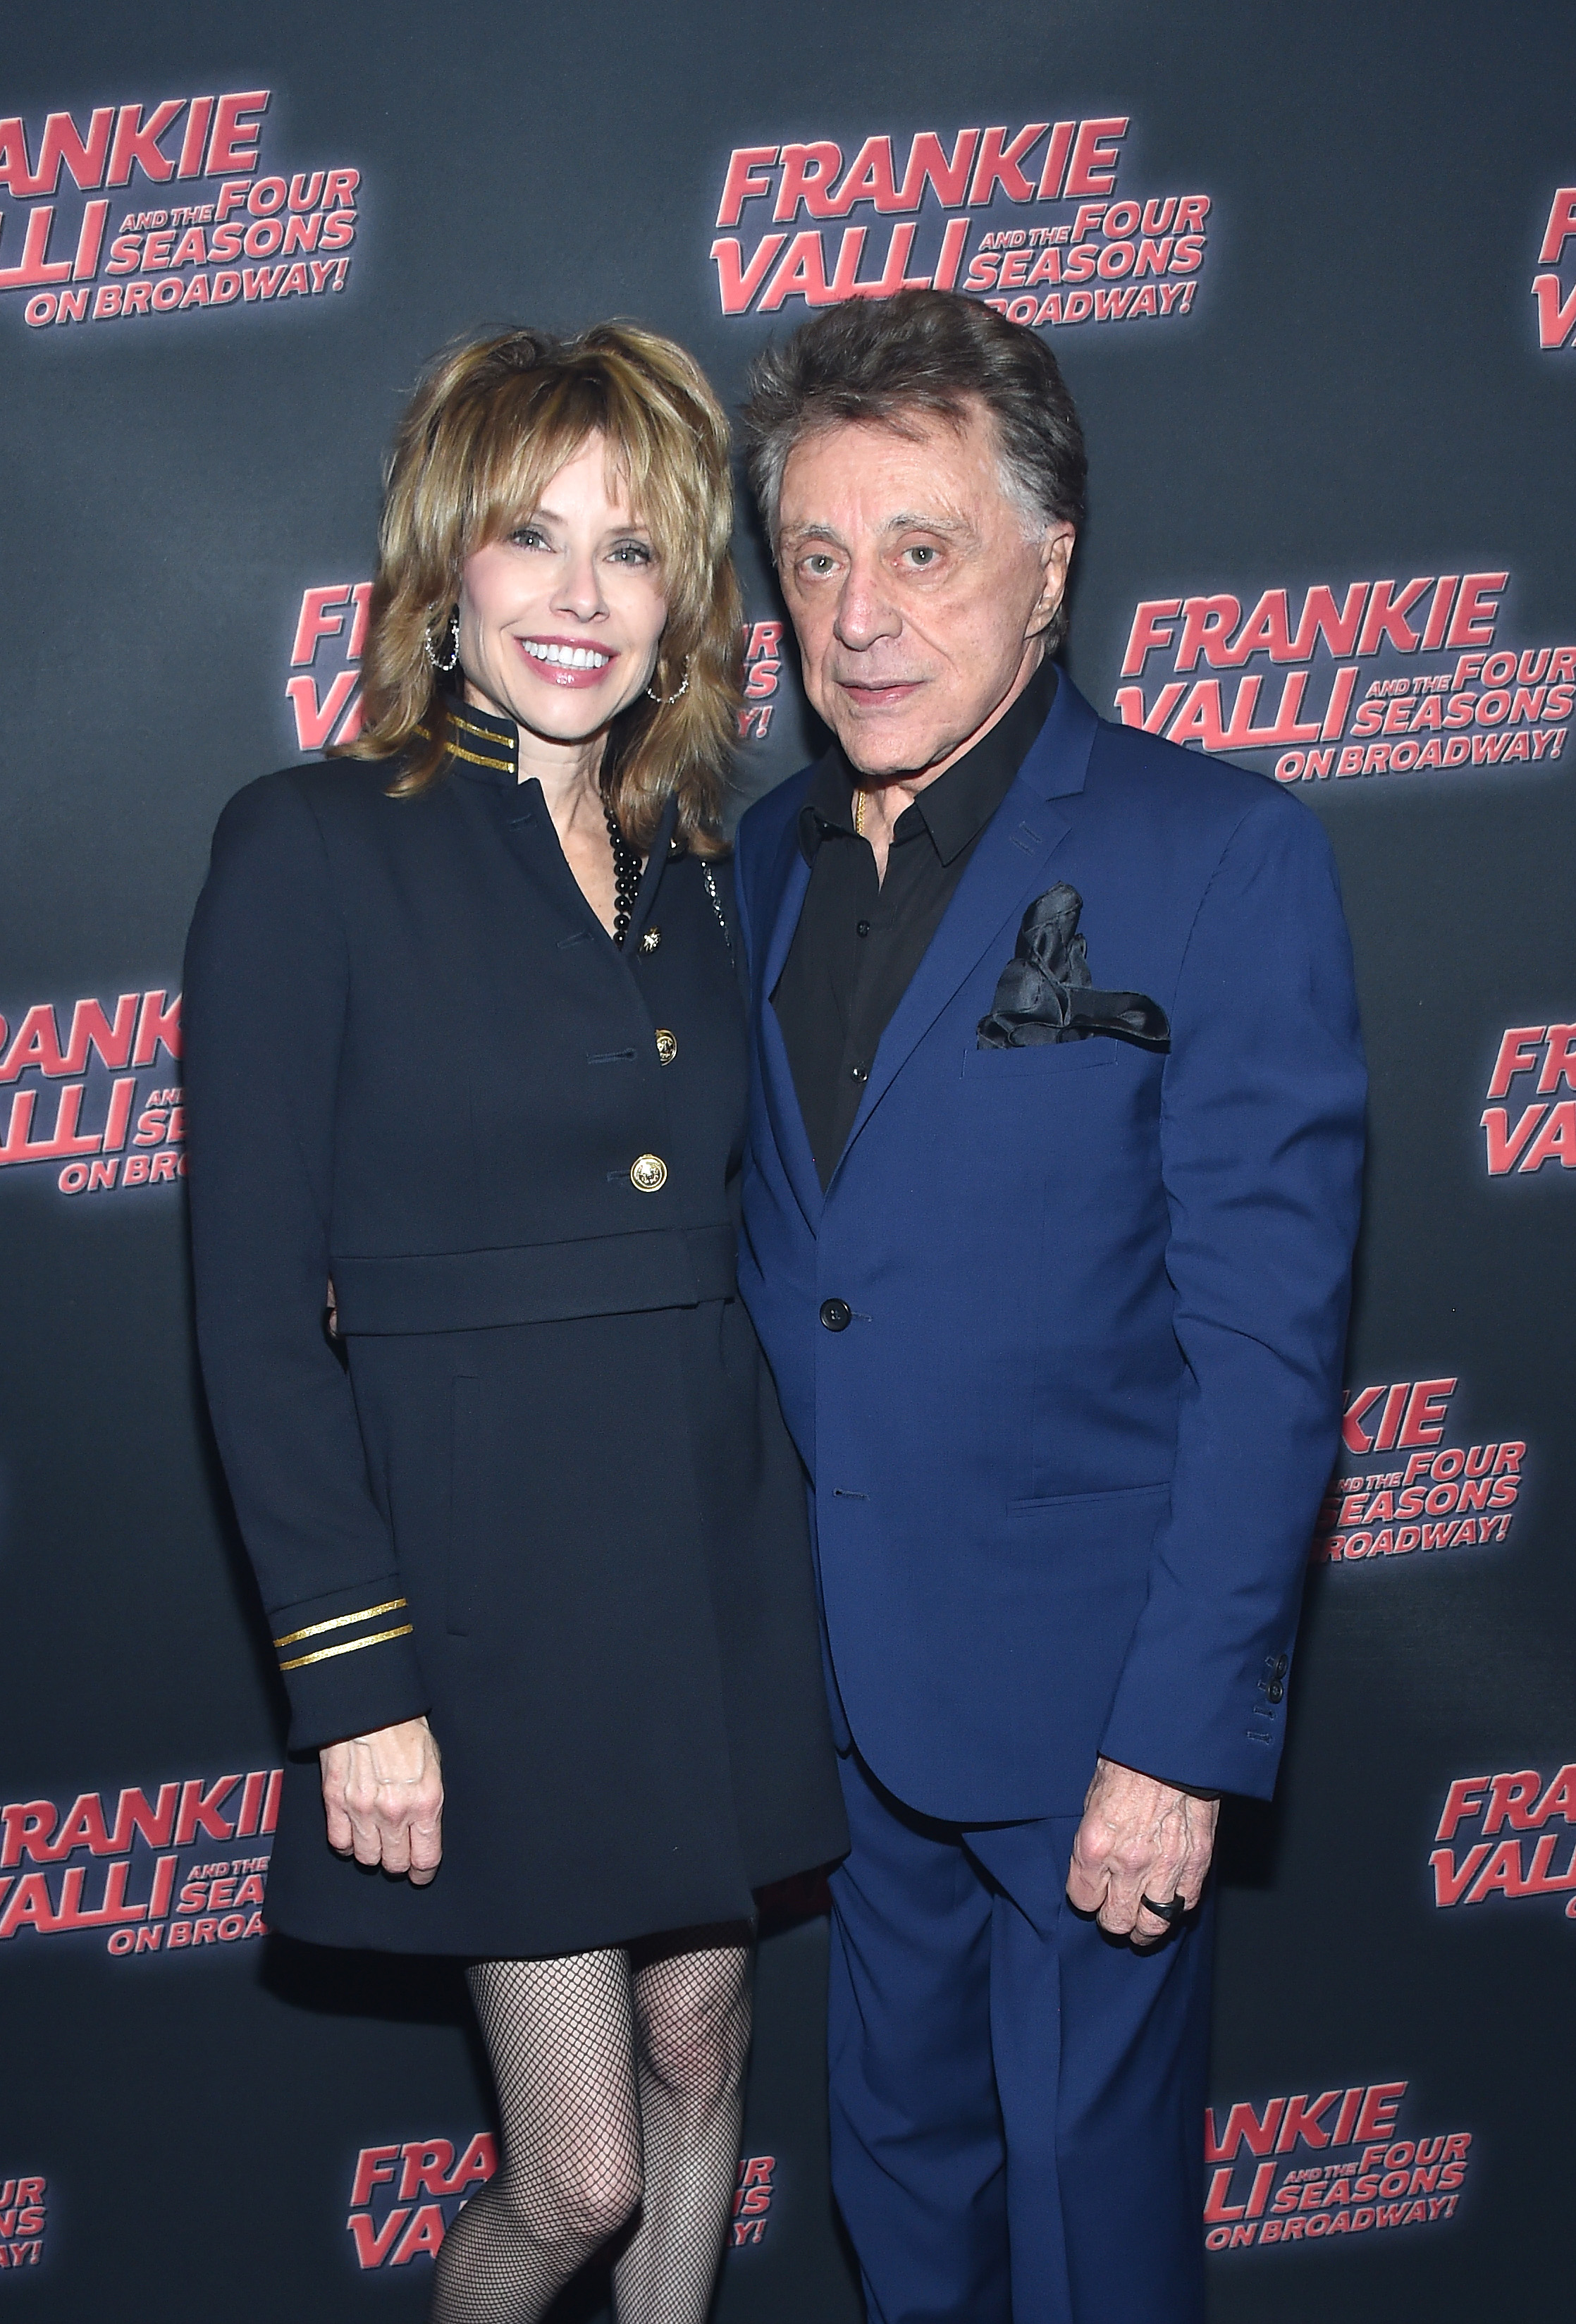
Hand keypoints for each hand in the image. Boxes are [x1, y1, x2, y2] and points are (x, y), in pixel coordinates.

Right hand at [320, 1715, 442, 1884]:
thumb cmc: (405, 1727)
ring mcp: (362, 1809)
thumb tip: (424, 1826)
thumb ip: (427, 1800)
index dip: (423, 1872)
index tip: (420, 1873)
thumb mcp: (432, 1763)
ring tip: (376, 1838)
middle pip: (394, 1864)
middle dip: (398, 1861)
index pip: (425, 1859)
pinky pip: (339, 1842)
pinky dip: (346, 1842)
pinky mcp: (335, 1802)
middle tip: (398, 1851)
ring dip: (372, 1852)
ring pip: (366, 1858)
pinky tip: (354, 1831)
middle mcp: (394, 1812)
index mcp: (425, 1801)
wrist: (369, 1705)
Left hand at [1066, 1756, 1217, 1946]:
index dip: (1087, 1896)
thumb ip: (1093, 1837)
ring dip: (1145, 1927)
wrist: (1172, 1745)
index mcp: (1096, 1845)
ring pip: (1153, 1925)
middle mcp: (1129, 1863)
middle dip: (1113, 1919)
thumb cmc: (1129, 1761)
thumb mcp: (1093, 1796)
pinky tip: (1169, 1901)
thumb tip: (1093, 1863)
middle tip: (1115, 1910)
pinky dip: (1177, 1907)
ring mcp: (1166, 1866)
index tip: (1092, 1890)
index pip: (1083, 1900)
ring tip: (1142, 1923)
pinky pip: (1186, 1905)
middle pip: (1116, 1921)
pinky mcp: (1197, 1862)